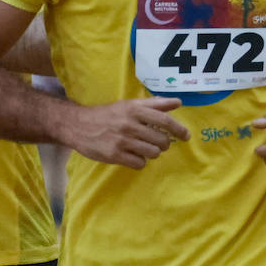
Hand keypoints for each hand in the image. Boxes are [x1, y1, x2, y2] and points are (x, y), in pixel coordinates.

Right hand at [64, 97, 187, 169]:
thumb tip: (178, 102)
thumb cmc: (108, 114)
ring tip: (143, 148)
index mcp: (135, 109)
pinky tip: (133, 155)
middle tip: (158, 143)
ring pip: (152, 152)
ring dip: (152, 152)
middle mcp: (130, 124)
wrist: (78, 125)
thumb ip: (154, 104)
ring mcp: (122, 140)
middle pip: (161, 139)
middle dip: (163, 144)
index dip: (178, 129)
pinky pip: (139, 163)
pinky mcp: (114, 155)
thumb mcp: (129, 104)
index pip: (164, 120)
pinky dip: (140, 161)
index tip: (186, 136)